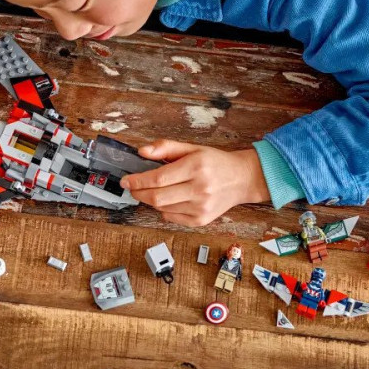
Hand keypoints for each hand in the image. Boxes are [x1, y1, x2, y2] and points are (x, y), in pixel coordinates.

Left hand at [120, 140, 270, 226]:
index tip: (127, 180)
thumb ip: (165, 148)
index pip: (158, 178)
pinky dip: (164, 210)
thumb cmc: (216, 162)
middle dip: (139, 193)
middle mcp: (200, 188)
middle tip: (133, 188)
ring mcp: (201, 207)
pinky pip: (171, 218)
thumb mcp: (192, 148)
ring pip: (162, 209)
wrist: (241, 179)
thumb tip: (142, 152)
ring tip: (153, 191)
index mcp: (196, 167)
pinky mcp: (201, 220)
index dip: (138, 181)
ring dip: (151, 200)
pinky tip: (169, 200)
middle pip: (157, 197)